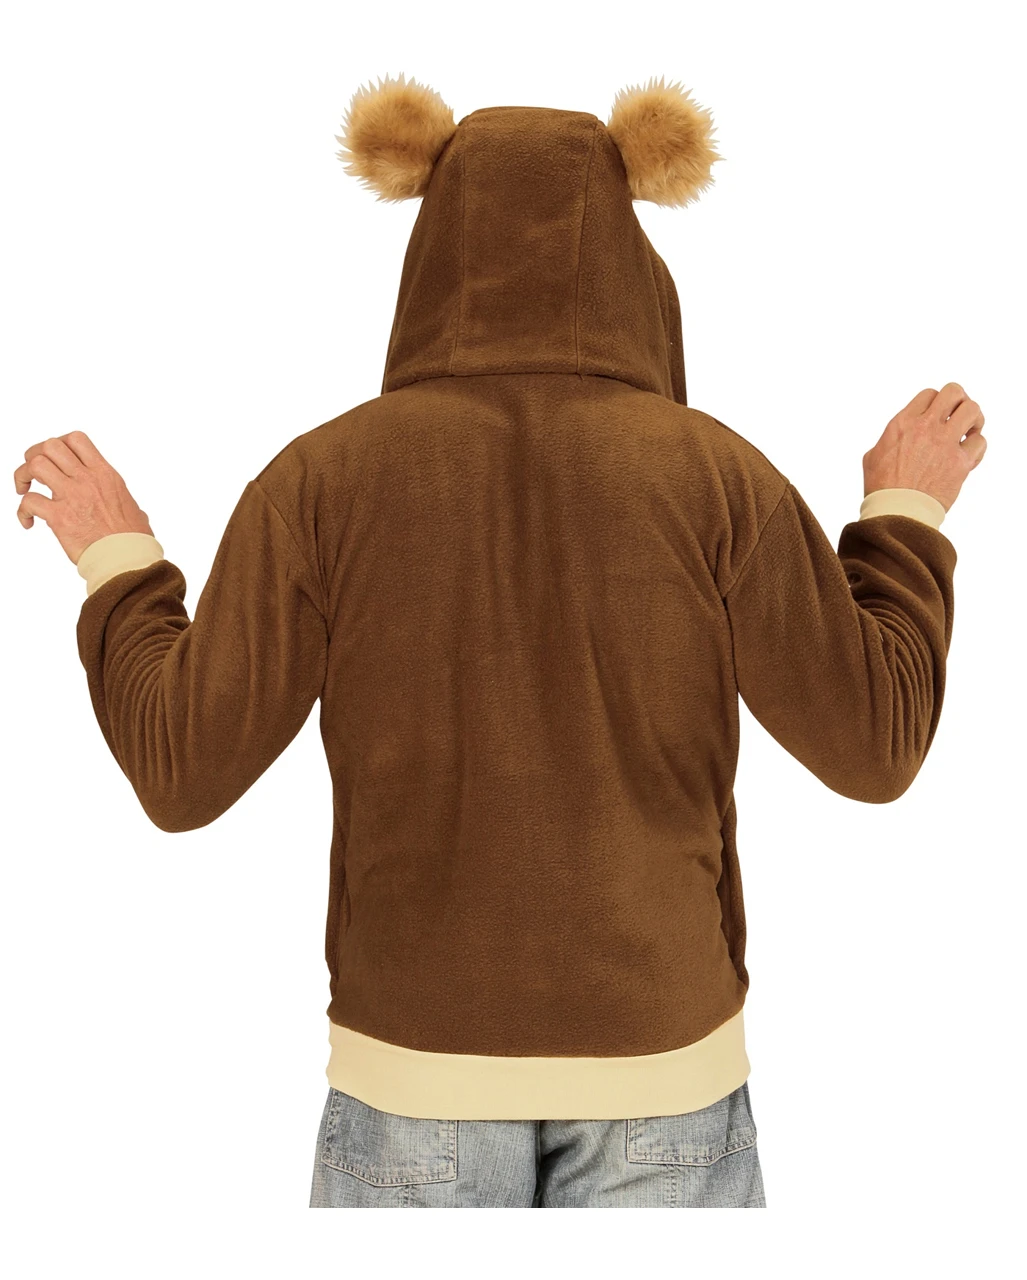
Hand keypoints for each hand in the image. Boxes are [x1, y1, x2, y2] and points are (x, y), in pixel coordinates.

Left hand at [14, 431, 153, 564]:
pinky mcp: (59, 517)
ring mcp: (72, 496)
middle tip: (34, 473)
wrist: (128, 559)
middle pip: (51, 446)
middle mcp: (88, 479)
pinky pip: (29, 502)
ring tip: (24, 490)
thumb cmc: (133, 540)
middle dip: (35, 455)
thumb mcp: (134, 508)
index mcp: (105, 474)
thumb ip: (123, 502)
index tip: (55, 460)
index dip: (58, 444)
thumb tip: (133, 511)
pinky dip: (22, 511)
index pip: (76, 440)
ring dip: (23, 475)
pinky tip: (27, 522)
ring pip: (36, 465)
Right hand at [863, 383, 987, 512]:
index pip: (929, 394)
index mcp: (903, 424)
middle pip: (954, 392)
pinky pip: (980, 442)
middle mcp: (926, 428)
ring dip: (974, 418)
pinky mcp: (960, 463)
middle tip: (958, 415)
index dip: (935, 403)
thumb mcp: (873, 456)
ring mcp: (945, 444)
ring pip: (972, 410)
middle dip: (959, 401)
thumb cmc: (882, 489)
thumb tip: (895, 438)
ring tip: (969, 431)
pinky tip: (968, 456)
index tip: (936, 416)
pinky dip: (977, 447)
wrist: (896, 513)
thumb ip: (889, 440)